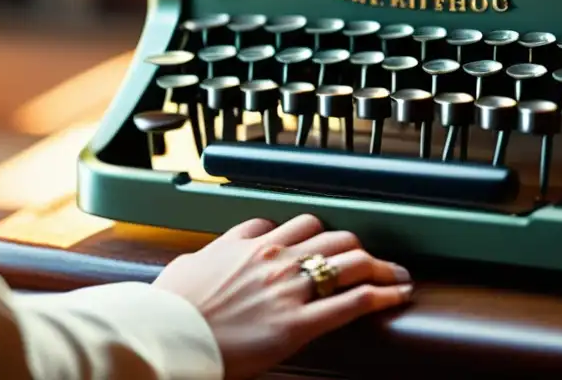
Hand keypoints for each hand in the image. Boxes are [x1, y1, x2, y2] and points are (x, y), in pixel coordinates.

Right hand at [152, 214, 412, 378]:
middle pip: (333, 236)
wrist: (164, 337)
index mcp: (249, 243)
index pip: (295, 223)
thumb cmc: (168, 309)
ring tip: (395, 274)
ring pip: (351, 260)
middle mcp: (275, 257)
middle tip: (369, 258)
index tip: (324, 243)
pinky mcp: (298, 323)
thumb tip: (196, 261)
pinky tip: (398, 295)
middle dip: (356, 247)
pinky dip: (382, 295)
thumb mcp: (184, 269)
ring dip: (380, 266)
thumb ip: (201, 259)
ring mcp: (290, 288)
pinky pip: (353, 302)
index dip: (315, 234)